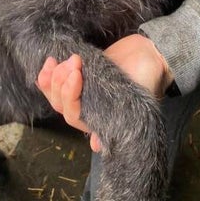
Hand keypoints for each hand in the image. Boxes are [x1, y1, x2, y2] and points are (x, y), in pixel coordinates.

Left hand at [36, 35, 173, 151]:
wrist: (150, 54)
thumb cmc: (147, 77)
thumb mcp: (140, 97)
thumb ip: (122, 116)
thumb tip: (95, 146)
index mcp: (100, 120)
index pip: (73, 115)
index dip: (69, 95)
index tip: (77, 73)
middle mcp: (88, 110)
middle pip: (60, 105)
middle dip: (61, 83)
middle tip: (73, 63)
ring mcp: (81, 93)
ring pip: (55, 94)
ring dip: (55, 76)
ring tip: (67, 59)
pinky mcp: (78, 78)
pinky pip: (55, 82)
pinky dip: (49, 73)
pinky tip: (50, 61)